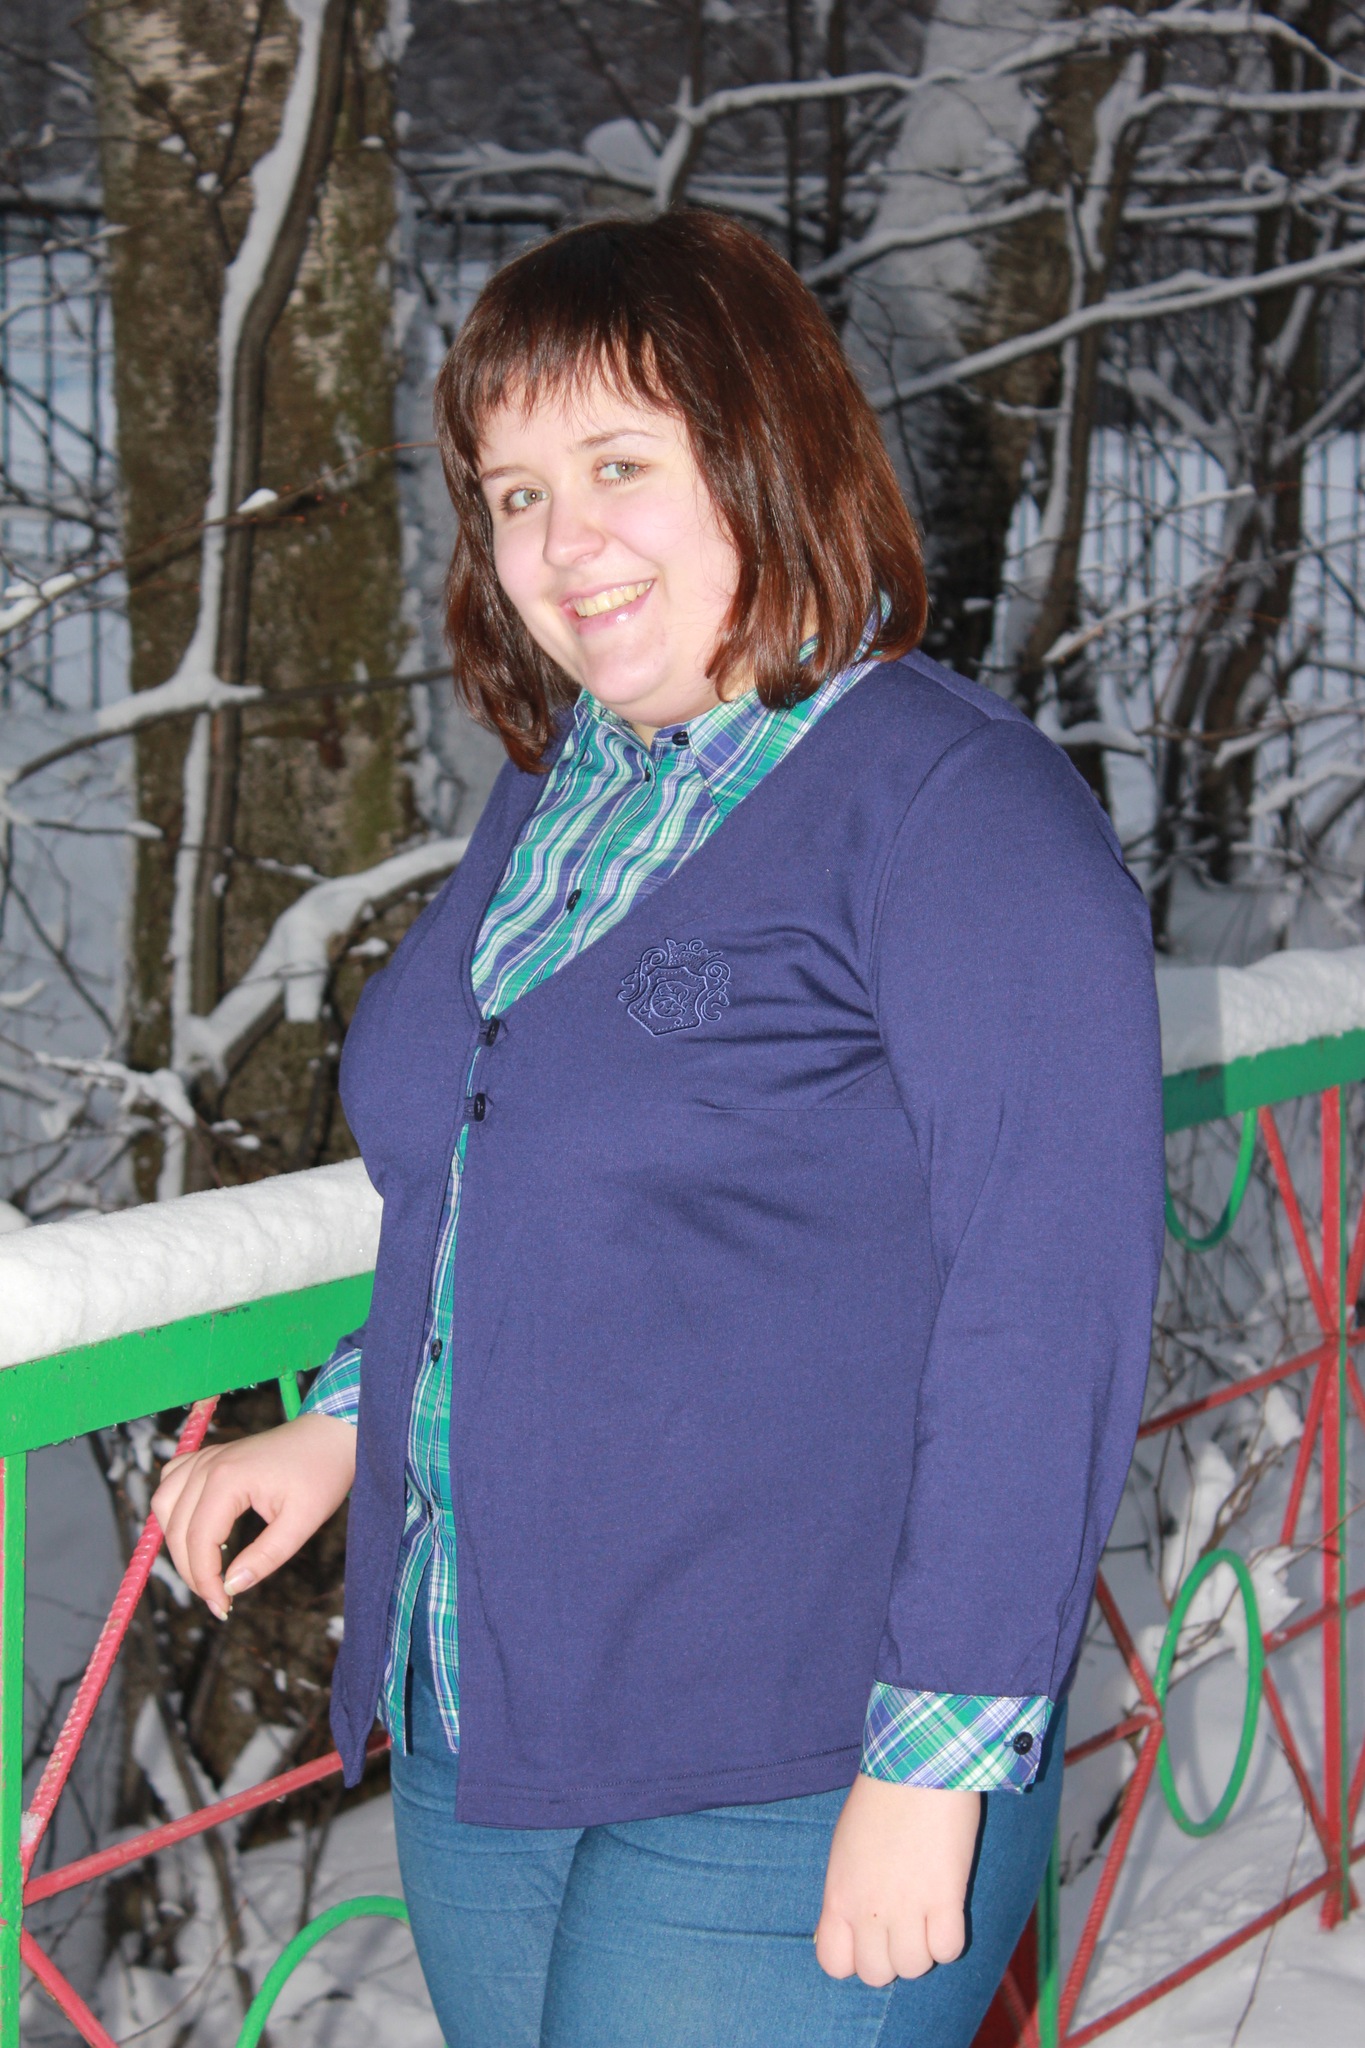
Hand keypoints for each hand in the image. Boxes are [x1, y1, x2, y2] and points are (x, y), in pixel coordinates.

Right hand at [152, 1412, 357, 1620]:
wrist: (330, 1434)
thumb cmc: (322, 1474)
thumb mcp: (303, 1522)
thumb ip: (265, 1557)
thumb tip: (232, 1587)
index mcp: (227, 1478)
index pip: (198, 1540)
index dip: (204, 1580)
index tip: (223, 1608)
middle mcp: (207, 1464)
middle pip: (176, 1528)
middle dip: (191, 1571)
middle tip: (217, 1599)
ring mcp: (204, 1456)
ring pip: (163, 1505)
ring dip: (175, 1541)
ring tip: (204, 1570)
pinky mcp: (208, 1455)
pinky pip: (171, 1482)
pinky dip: (172, 1509)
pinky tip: (193, 1529)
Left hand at [815, 1773, 980, 1986]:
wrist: (917, 1765)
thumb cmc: (880, 1798)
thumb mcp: (845, 1847)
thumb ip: (844, 1891)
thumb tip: (845, 1928)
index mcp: (839, 1893)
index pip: (834, 1963)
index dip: (854, 1957)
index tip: (869, 1937)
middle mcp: (868, 1908)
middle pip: (877, 1975)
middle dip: (891, 1956)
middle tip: (903, 1925)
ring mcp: (907, 1906)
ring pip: (915, 1967)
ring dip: (923, 1948)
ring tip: (927, 1915)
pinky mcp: (945, 1898)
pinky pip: (948, 1950)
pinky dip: (950, 1939)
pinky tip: (947, 1910)